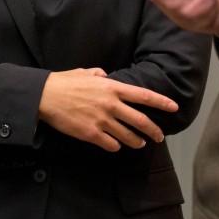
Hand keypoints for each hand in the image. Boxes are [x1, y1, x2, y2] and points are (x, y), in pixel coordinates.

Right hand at [37, 68, 178, 152]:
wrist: (45, 97)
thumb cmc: (64, 82)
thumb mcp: (84, 72)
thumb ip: (98, 74)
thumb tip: (104, 75)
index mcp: (112, 88)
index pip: (143, 96)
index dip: (160, 102)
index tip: (173, 107)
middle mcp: (111, 105)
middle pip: (140, 121)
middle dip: (153, 130)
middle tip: (159, 136)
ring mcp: (102, 121)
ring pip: (128, 136)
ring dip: (136, 141)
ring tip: (139, 144)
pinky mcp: (92, 134)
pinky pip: (111, 144)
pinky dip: (115, 146)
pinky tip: (115, 145)